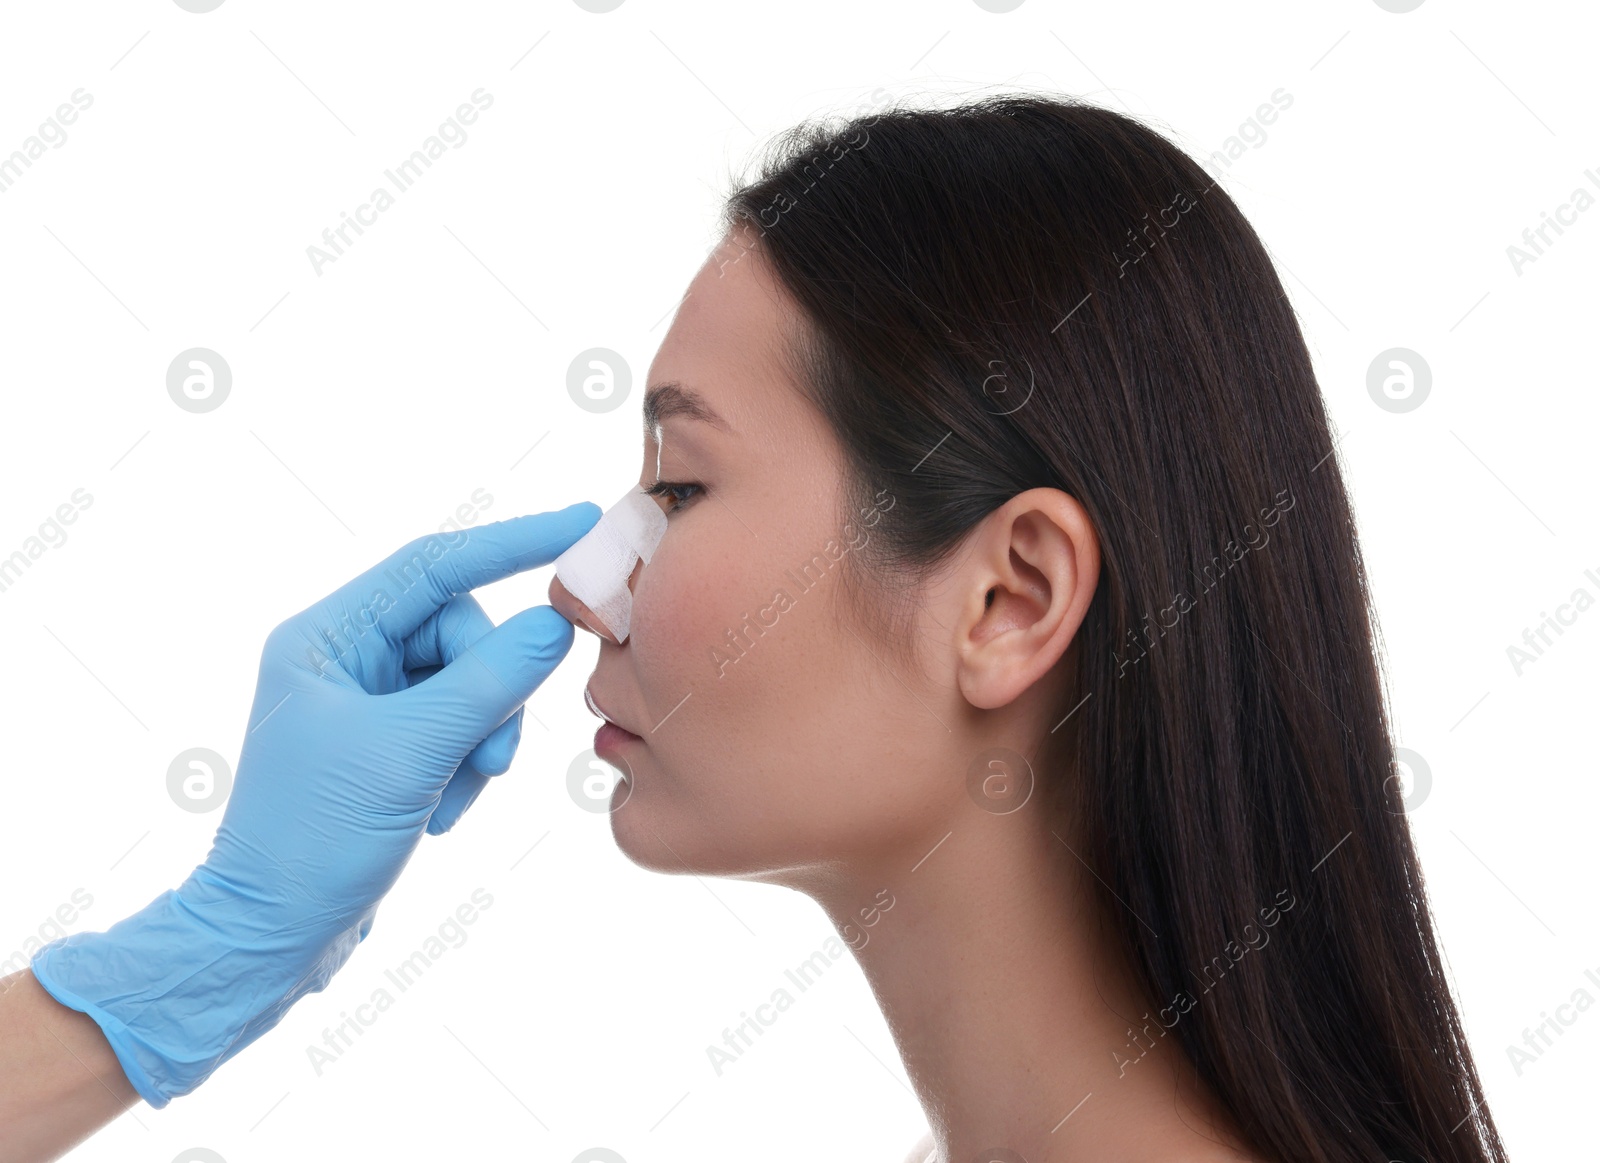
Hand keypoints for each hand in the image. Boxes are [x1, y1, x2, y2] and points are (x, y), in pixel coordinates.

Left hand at [29, 504, 600, 1106]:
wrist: (269, 939)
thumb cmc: (314, 840)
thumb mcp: (410, 754)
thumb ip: (488, 682)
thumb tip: (556, 623)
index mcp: (327, 638)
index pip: (435, 565)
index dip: (513, 542)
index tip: (581, 524)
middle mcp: (344, 658)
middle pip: (462, 632)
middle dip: (492, 692)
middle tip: (494, 755)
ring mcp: (367, 704)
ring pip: (470, 683)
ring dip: (481, 739)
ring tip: (455, 794)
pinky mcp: (388, 747)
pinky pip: (460, 726)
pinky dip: (466, 766)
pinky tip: (439, 813)